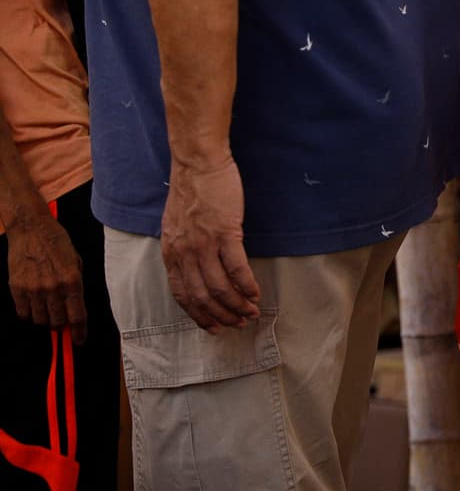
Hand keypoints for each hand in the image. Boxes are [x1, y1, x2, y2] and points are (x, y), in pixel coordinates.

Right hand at [7, 212, 87, 343]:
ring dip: (46, 320)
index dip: (80, 332)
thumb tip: (75, 308)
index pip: (78, 315)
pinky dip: (29, 314)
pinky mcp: (17, 288)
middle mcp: (53, 287)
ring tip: (48, 310)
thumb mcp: (76, 261)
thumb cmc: (56, 242)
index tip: (79, 340)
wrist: (31, 229)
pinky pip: (23, 313)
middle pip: (58, 322)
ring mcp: (33, 289)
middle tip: (62, 322)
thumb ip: (76, 285)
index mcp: (72, 280)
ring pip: (40, 320)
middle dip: (62, 326)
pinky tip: (34, 306)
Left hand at [160, 156, 259, 331]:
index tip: (213, 327)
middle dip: (221, 315)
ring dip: (236, 305)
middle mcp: (184, 254)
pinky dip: (247, 285)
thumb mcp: (175, 224)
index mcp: (171, 253)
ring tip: (251, 312)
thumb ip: (182, 247)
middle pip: (202, 296)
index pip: (182, 294)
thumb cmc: (191, 189)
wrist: (197, 163)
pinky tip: (256, 293)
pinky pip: (236, 267)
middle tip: (239, 323)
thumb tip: (194, 266)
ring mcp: (204, 244)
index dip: (199, 315)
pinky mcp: (225, 233)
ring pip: (219, 287)